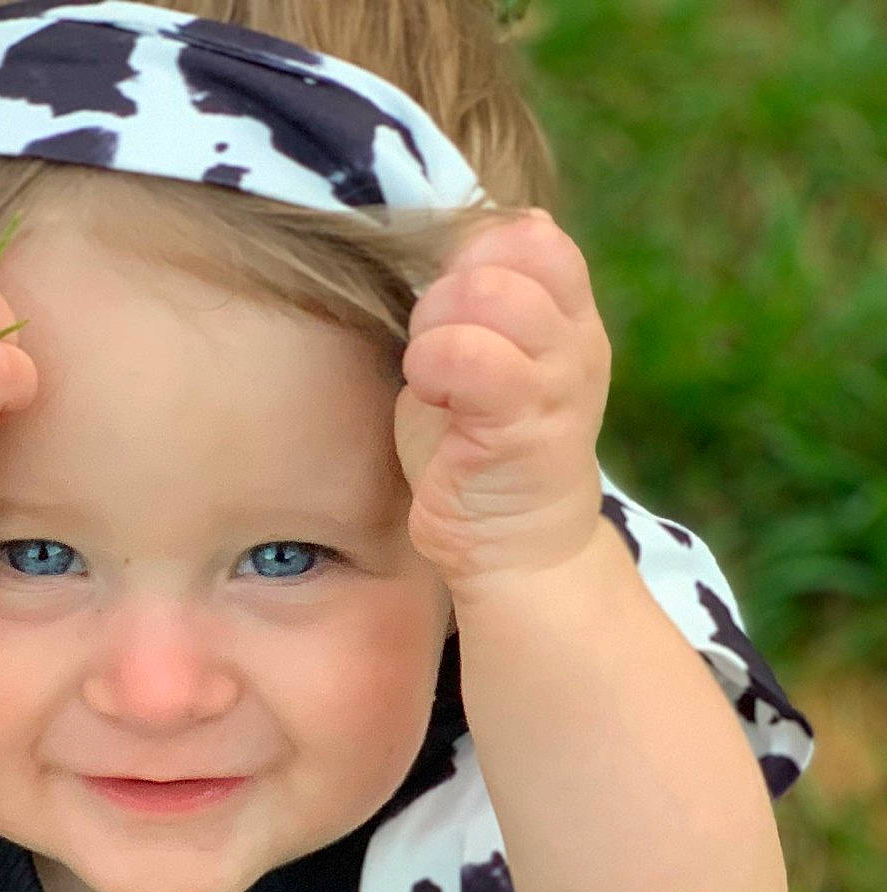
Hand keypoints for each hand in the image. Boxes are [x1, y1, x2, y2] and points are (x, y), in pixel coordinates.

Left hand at [393, 209, 611, 600]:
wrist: (514, 553)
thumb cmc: (484, 457)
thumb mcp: (495, 359)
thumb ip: (492, 297)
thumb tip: (495, 223)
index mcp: (570, 320)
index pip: (535, 236)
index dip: (475, 256)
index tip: (451, 312)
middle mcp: (575, 343)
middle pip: (505, 256)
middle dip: (444, 294)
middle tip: (432, 350)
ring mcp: (555, 383)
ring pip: (486, 295)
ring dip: (434, 328)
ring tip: (433, 377)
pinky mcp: (521, 425)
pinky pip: (466, 354)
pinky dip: (431, 365)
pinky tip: (433, 397)